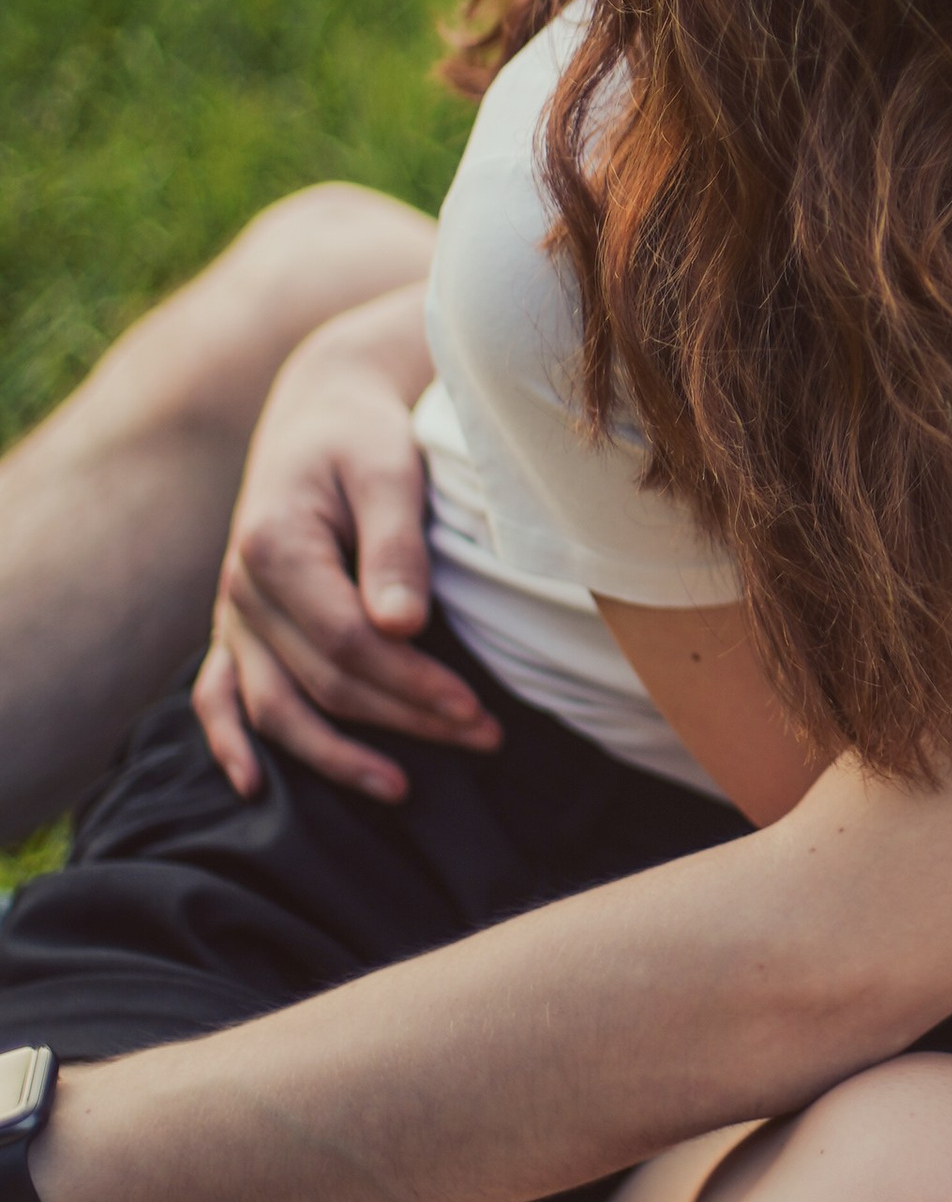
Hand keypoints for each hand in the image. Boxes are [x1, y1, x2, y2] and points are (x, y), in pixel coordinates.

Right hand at [192, 288, 497, 802]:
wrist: (319, 413)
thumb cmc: (363, 438)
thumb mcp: (390, 470)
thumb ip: (396, 546)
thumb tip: (404, 626)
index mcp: (276, 546)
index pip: (347, 643)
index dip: (412, 684)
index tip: (474, 709)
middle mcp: (243, 588)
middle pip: (323, 681)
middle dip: (405, 719)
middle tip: (484, 737)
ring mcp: (233, 613)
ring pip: (274, 706)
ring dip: (336, 755)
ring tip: (402, 788)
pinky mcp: (236, 626)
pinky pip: (216, 695)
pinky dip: (228, 741)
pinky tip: (255, 786)